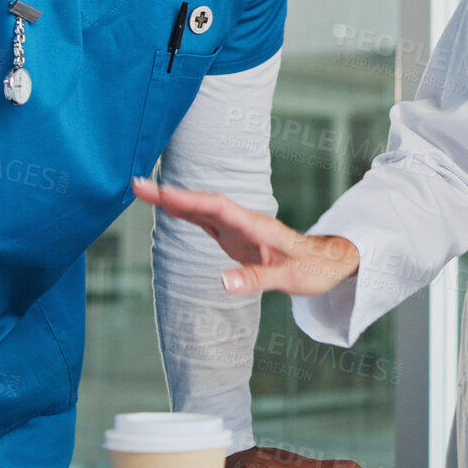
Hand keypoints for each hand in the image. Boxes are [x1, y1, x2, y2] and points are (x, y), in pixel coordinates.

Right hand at [132, 178, 360, 295]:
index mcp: (257, 227)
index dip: (188, 199)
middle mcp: (245, 221)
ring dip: (173, 200)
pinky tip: (167, 208)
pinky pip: (206, 220)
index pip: (217, 207)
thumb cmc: (315, 269)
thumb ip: (258, 279)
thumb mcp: (291, 280)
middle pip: (203, 202)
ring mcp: (239, 227)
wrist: (330, 261)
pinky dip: (185, 213)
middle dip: (170, 194)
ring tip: (141, 190)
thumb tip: (223, 282)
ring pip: (202, 208)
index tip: (161, 193)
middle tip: (137, 185)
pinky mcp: (236, 236)